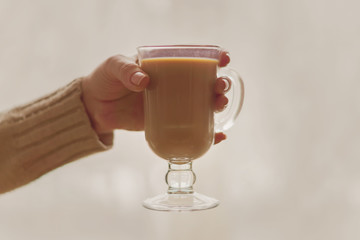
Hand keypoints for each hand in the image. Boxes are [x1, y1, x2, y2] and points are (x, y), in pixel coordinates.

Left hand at [81, 51, 230, 143]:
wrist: (94, 106)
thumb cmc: (105, 79)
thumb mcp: (114, 67)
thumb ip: (126, 70)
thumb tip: (143, 81)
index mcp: (164, 65)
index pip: (193, 58)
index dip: (213, 57)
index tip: (224, 59)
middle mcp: (173, 84)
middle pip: (204, 83)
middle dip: (219, 84)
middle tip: (220, 88)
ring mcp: (171, 104)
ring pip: (201, 105)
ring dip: (216, 105)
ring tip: (219, 106)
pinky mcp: (166, 122)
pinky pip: (189, 127)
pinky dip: (206, 133)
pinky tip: (218, 137)